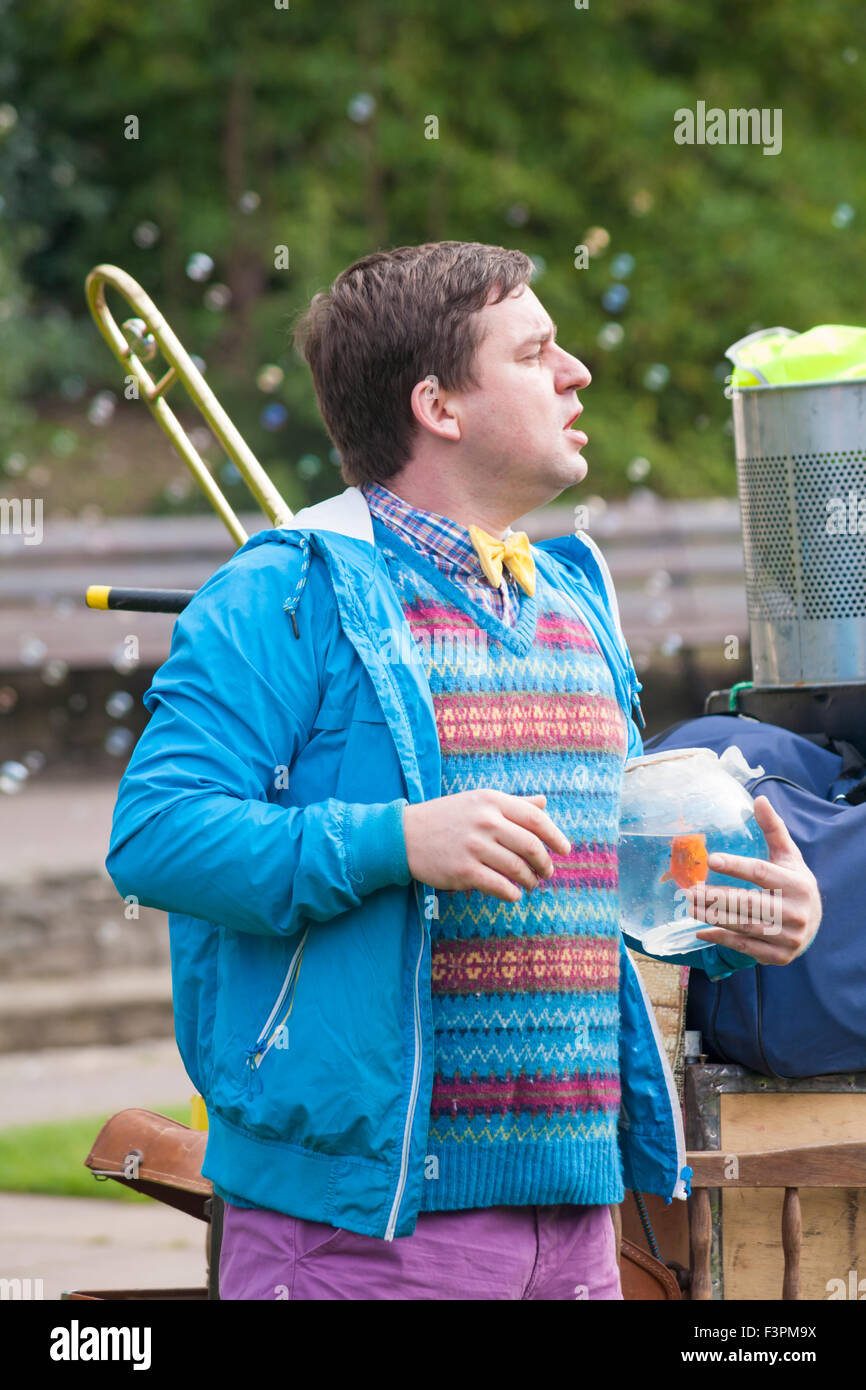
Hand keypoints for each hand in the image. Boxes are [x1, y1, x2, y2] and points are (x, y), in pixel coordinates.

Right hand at [402, 789, 570, 901]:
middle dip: (544, 863)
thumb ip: (513, 803)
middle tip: (547, 872)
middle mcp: (485, 821)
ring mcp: (474, 847)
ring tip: (531, 884)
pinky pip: (500, 886)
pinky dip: (512, 893)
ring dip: (530, 880)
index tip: (565, 850)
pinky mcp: (464, 871)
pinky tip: (513, 894)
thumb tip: (543, 803)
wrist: (404, 836)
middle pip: (531, 846)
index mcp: (491, 801)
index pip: (535, 819)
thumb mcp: (478, 801)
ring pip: (517, 869)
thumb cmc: (446, 818)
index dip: (555, 836)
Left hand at [687, 796, 821, 964]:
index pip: (762, 873)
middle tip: (690, 890)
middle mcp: (796, 912)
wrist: (812, 924)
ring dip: (713, 917)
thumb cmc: (793, 883)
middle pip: (750, 903)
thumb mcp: (787, 856)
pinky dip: (721, 938)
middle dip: (716, 897)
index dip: (736, 866)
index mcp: (798, 884)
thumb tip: (759, 799)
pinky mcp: (779, 956)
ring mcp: (789, 937)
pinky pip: (745, 946)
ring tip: (690, 906)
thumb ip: (773, 829)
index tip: (712, 860)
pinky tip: (701, 930)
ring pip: (745, 926)